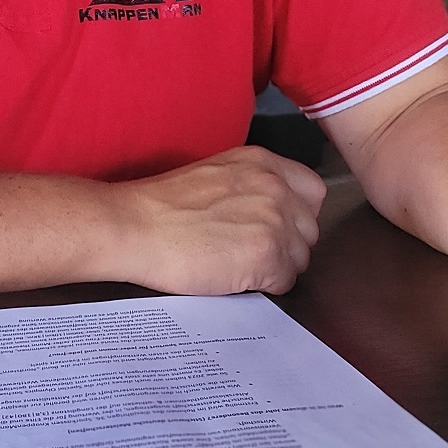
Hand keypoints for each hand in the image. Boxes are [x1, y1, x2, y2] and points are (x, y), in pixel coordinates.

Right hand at [114, 146, 325, 295]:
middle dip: (287, 244)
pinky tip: (233, 276)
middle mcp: (275, 186)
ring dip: (276, 266)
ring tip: (237, 264)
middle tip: (249, 250)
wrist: (134, 225)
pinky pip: (285, 281)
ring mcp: (274, 220)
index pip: (313, 192)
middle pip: (309, 228)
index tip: (272, 225)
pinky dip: (264, 285)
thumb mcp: (217, 174)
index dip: (295, 214)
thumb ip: (252, 185)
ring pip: (300, 258)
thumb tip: (274, 212)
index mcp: (262, 162)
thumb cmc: (162, 205)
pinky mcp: (266, 254)